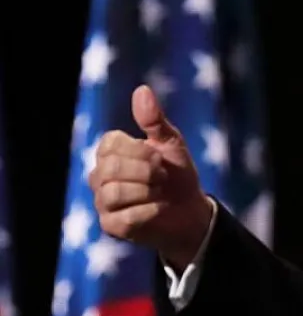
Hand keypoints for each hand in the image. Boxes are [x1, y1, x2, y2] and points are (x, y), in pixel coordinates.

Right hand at [87, 85, 213, 268]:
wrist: (190, 210)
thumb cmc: (177, 173)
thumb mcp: (171, 143)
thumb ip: (154, 120)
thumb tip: (142, 89)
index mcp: (110, 151)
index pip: (111, 144)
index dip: (140, 151)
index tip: (160, 158)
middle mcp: (99, 175)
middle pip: (110, 168)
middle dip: (146, 172)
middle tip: (163, 177)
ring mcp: (102, 201)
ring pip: (114, 193)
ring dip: (147, 192)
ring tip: (160, 192)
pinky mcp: (111, 225)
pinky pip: (124, 217)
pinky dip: (149, 211)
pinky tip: (158, 209)